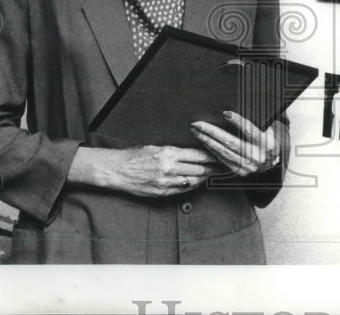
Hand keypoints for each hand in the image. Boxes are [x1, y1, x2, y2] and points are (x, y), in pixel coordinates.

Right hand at [69, 145, 222, 196]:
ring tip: (211, 174)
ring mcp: (165, 182)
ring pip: (193, 181)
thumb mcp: (156, 146)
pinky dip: (191, 186)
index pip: (198, 155)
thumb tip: (192, 152)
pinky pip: (182, 190)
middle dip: (212, 168)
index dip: (212, 156)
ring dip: (204, 178)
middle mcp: (169, 168)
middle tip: (222, 166)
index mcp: (169, 153)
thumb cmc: (135, 155)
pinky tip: (196, 182)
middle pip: (199, 169)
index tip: (220, 155)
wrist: (117, 170)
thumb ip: (175, 151)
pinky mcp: (161, 193)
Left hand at [190, 111, 278, 176]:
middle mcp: (256, 156)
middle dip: (212, 132)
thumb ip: (260, 119)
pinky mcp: (239, 171)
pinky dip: (211, 150)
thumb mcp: (270, 129)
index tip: (225, 113)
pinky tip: (204, 142)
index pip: (250, 131)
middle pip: (231, 142)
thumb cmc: (269, 140)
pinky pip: (222, 160)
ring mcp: (247, 166)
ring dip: (207, 141)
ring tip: (196, 131)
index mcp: (266, 144)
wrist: (272, 163)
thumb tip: (245, 103)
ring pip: (223, 152)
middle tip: (198, 124)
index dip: (238, 122)